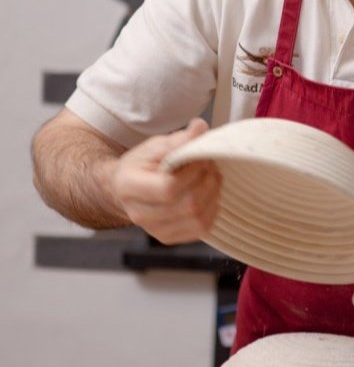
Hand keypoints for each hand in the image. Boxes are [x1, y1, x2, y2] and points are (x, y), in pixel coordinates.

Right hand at [111, 118, 221, 243]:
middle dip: (207, 181)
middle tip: (209, 165)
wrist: (127, 189)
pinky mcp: (169, 237)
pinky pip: (201, 229)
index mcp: (129, 186)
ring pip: (197, 219)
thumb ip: (178, 139)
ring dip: (213, 195)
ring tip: (211, 177)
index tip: (200, 158)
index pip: (169, 188)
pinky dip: (212, 210)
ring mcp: (154, 230)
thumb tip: (200, 128)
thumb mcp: (155, 146)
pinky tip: (208, 194)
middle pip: (187, 205)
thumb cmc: (142, 165)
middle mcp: (139, 214)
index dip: (193, 172)